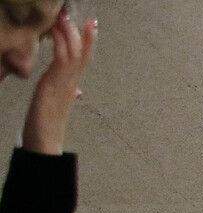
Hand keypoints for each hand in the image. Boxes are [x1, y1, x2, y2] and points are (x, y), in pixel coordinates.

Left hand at [22, 11, 95, 154]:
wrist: (46, 141)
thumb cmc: (48, 126)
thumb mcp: (57, 105)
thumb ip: (66, 95)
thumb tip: (77, 92)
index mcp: (71, 86)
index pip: (83, 61)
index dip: (90, 43)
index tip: (93, 25)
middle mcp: (71, 83)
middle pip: (83, 55)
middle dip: (86, 35)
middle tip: (88, 17)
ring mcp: (64, 83)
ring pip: (74, 54)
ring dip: (71, 34)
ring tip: (68, 18)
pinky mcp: (54, 83)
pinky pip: (62, 59)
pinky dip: (62, 44)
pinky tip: (59, 33)